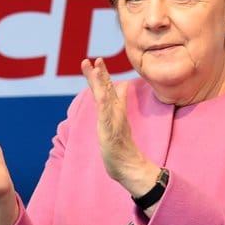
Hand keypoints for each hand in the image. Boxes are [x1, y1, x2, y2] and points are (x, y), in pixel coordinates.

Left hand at [80, 57, 157, 191]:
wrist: (128, 165)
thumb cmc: (121, 145)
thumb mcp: (117, 120)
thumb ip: (120, 102)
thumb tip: (122, 86)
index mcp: (113, 110)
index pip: (106, 89)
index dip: (101, 75)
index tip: (96, 61)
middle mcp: (114, 112)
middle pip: (106, 90)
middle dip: (99, 74)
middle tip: (96, 59)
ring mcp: (113, 120)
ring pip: (106, 98)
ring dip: (102, 83)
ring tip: (97, 69)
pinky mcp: (111, 130)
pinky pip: (107, 114)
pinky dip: (104, 103)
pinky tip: (101, 94)